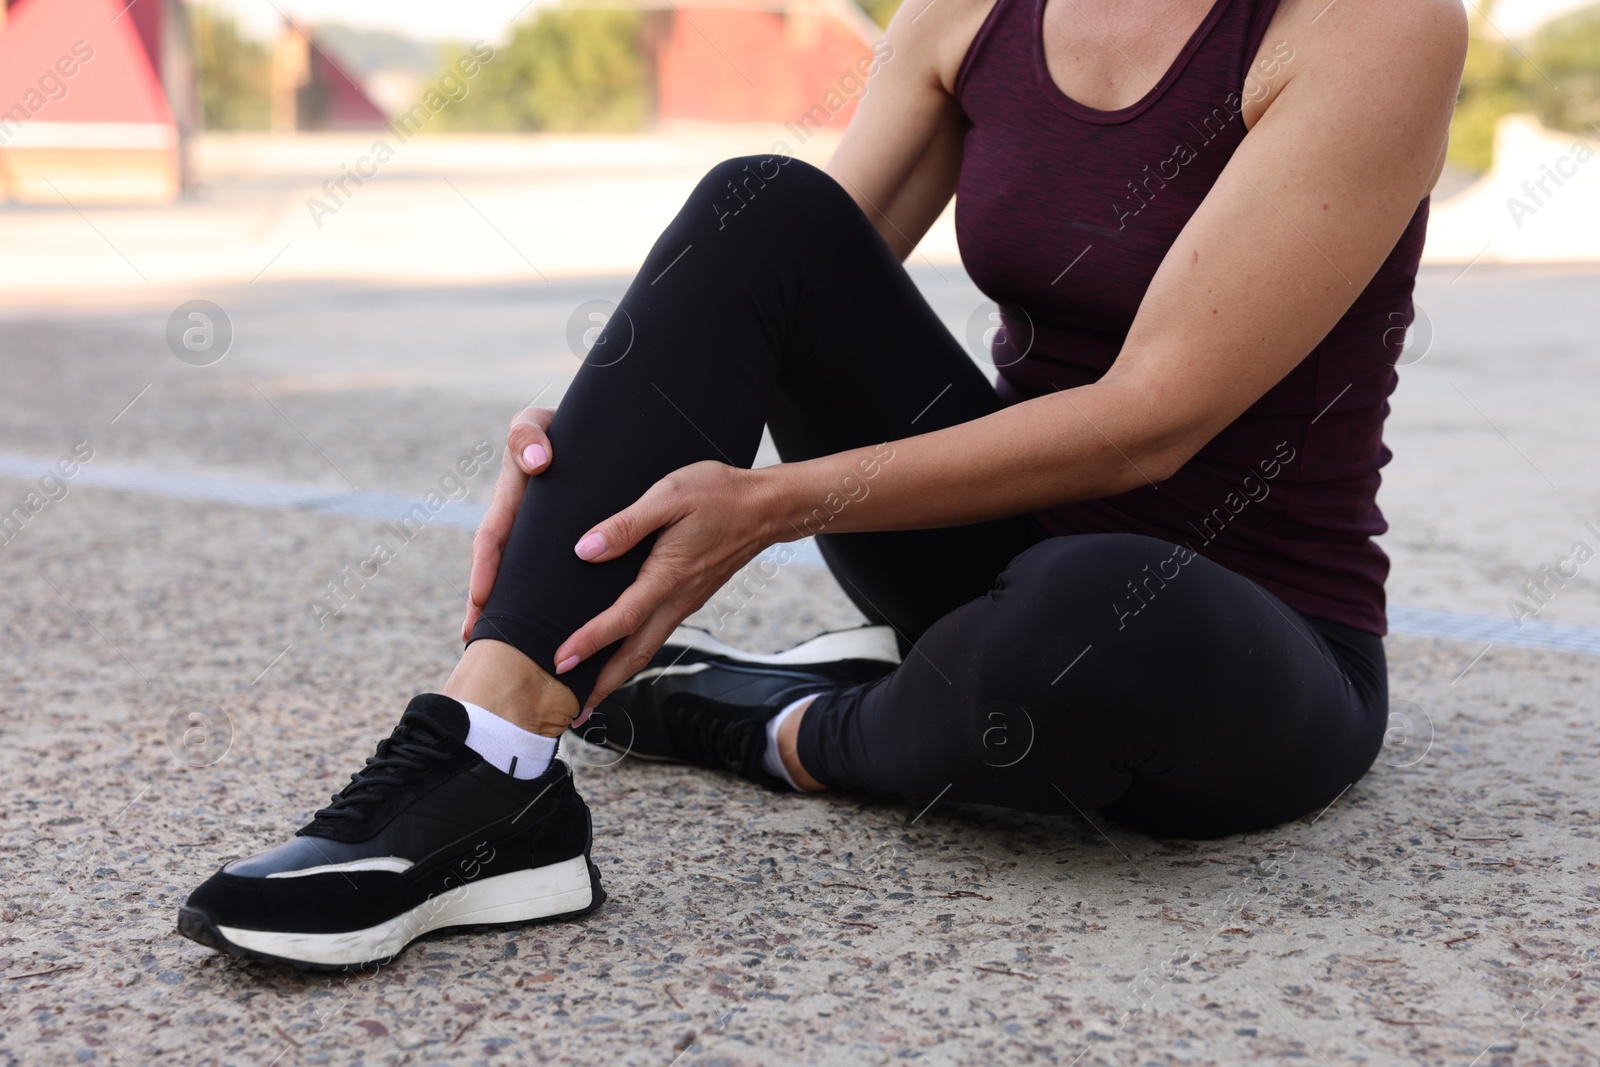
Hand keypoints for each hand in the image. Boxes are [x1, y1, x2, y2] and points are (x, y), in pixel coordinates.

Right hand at [462, 406, 556, 640]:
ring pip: (529, 580)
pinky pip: (556, 575)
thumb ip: (528, 437)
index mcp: (512, 503)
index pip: (493, 540)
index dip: (484, 570)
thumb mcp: (536, 426)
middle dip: (489, 606)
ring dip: (520, 612)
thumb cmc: (557, 427)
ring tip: (519, 651)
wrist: (588, 433)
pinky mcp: (564, 545)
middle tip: (479, 642)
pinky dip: (552, 601)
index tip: (480, 599)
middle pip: (502, 571)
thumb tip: (537, 464)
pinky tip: (562, 631)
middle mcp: (523, 526)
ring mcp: (542, 538)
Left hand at [554, 460, 777, 709]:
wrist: (766, 508)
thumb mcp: (669, 495)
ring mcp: (685, 602)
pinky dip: (634, 652)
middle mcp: (678, 598)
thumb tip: (587, 550)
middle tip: (572, 710)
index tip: (561, 661)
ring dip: (618, 674)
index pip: (623, 618)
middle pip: (636, 652)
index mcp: (668, 576)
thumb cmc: (718, 495)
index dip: (590, 641)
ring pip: (648, 647)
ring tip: (590, 694)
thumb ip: (627, 523)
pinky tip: (620, 652)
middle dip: (603, 683)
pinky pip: (657, 633)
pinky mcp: (689, 597)